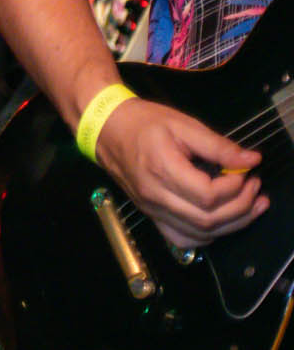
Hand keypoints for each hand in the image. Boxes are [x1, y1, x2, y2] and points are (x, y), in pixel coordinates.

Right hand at [94, 97, 266, 248]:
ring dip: (231, 224)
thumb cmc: (143, 122)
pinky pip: (183, 239)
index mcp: (161, 169)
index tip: (245, 170)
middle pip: (207, 220)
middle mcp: (155, 196)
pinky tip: (220, 219)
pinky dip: (207, 235)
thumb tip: (252, 160)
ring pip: (200, 234)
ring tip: (249, 204)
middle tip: (254, 186)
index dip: (236, 187)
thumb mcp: (182, 124)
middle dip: (241, 207)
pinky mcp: (151, 215)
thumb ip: (218, 145)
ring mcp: (152, 210)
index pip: (208, 195)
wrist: (106, 129)